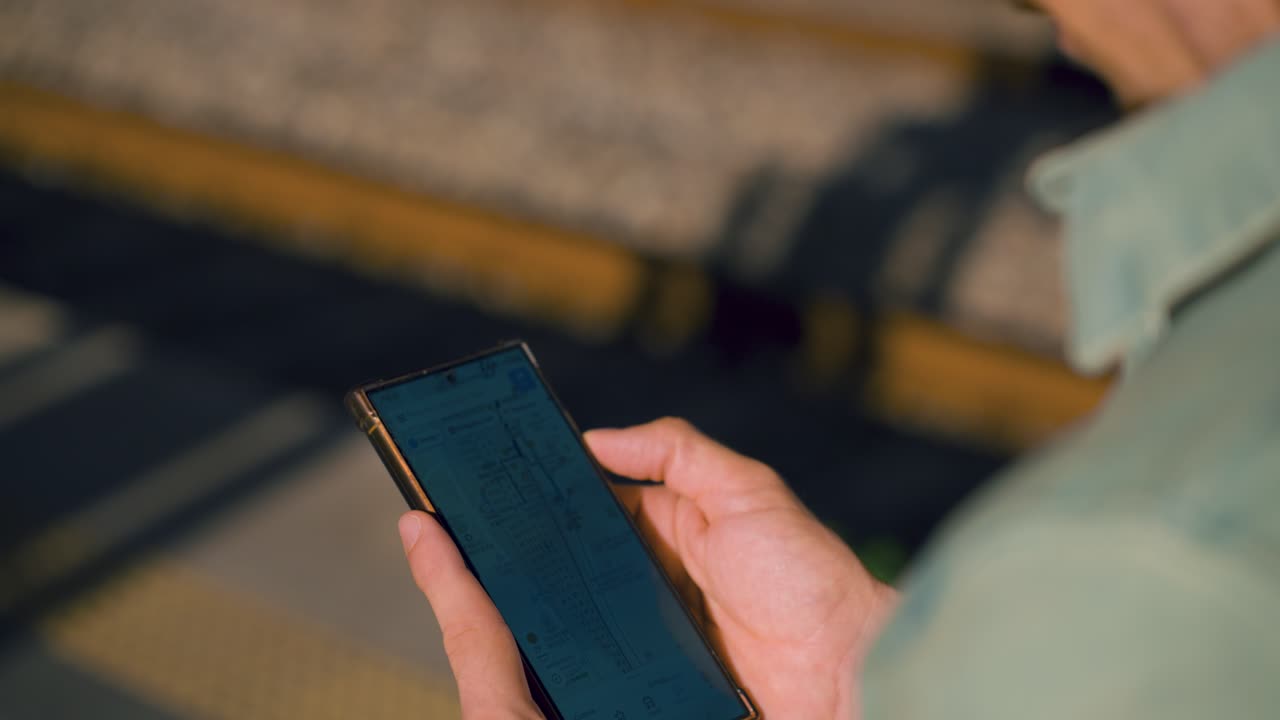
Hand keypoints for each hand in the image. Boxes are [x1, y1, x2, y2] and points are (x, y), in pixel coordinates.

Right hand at [398, 418, 896, 718]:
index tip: (498, 489)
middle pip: (578, 565)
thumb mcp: (747, 491)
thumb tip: (601, 437)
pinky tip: (547, 659)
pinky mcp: (655, 681)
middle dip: (535, 561)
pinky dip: (578, 662)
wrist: (845, 674)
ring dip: (549, 616)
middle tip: (481, 554)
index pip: (594, 505)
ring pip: (582, 619)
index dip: (551, 497)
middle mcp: (655, 578)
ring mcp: (653, 633)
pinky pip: (604, 668)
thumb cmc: (806, 578)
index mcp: (672, 528)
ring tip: (500, 610)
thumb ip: (678, 450)